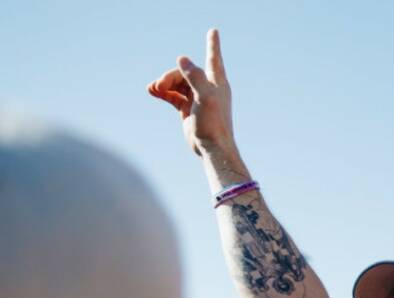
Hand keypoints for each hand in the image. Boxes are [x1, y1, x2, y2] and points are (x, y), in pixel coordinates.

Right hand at [147, 29, 235, 157]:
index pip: (213, 58)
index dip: (212, 44)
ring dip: (163, 83)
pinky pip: (172, 94)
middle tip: (159, 85)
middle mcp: (208, 88)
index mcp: (217, 83)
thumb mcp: (205, 97)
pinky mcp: (187, 108)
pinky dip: (163, 92)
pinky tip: (152, 91)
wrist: (212, 148)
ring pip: (176, 83)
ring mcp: (196, 98)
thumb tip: (181, 58)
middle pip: (185, 72)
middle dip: (170, 76)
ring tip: (153, 89)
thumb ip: (194, 77)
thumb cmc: (213, 123)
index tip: (213, 30)